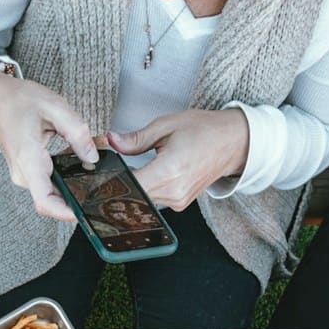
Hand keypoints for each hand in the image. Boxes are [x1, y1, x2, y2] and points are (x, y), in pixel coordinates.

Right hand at [0, 70, 97, 221]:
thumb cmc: (16, 101)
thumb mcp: (53, 106)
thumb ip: (77, 131)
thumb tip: (93, 157)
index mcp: (28, 158)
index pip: (45, 201)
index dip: (66, 212)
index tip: (85, 211)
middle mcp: (24, 174)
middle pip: (54, 198)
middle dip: (79, 189)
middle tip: (100, 175)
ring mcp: (24, 176)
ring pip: (54, 191)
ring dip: (73, 179)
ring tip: (88, 158)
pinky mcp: (27, 174)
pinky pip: (49, 182)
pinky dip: (65, 173)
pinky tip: (75, 156)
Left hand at [110, 108, 249, 211]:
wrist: (233, 142)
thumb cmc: (204, 130)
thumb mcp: (166, 125)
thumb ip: (135, 138)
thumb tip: (111, 142)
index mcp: (170, 170)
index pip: (129, 185)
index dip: (109, 183)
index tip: (95, 177)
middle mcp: (174, 192)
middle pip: (132, 196)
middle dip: (116, 185)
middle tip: (103, 174)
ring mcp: (177, 201)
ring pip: (141, 201)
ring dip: (129, 188)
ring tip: (121, 173)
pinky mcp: (179, 203)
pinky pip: (152, 200)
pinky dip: (142, 190)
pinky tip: (138, 178)